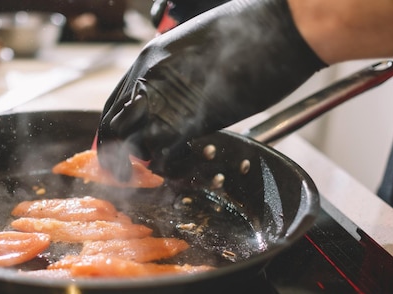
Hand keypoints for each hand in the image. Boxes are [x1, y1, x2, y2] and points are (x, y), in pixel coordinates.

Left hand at [96, 0, 325, 180]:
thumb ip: (177, 73)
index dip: (117, 128)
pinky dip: (165, 165)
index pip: (114, 104)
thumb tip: (178, 92)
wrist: (280, 28)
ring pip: (128, 143)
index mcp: (148, 61)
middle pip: (113, 127)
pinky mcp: (189, 121)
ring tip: (155, 166)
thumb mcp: (196, 46)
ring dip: (138, 160)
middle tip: (134, 163)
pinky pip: (160, 154)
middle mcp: (147, 81)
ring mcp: (165, 101)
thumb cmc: (247, 31)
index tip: (125, 143)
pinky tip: (177, 164)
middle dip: (118, 150)